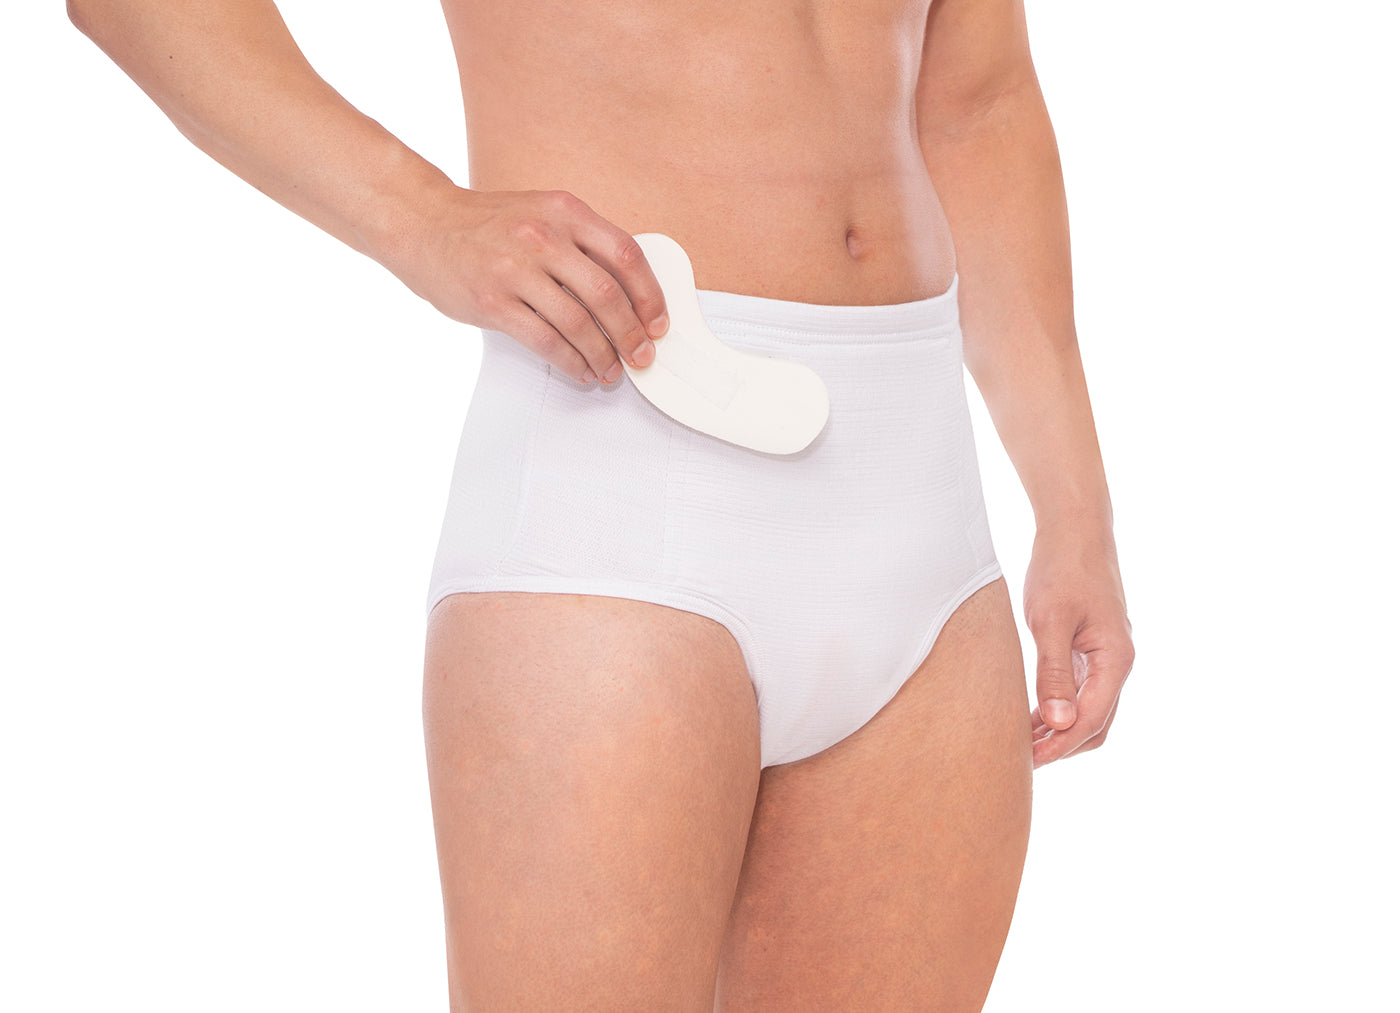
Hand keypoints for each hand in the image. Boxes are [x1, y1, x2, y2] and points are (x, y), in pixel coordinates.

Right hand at [387, 187, 669, 383]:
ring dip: (602, 355)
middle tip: (641, 355)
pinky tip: (580, 370)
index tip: (658, 322)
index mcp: (564, 211)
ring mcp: (515, 270)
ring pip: (577, 323)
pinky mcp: (493, 302)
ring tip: (611, 371)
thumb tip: (629, 292)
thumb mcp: (541, 213)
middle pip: (606, 294)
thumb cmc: (486, 224)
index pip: (625, 255)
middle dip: (631, 333)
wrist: (423, 223)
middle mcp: (542, 237)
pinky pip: (545, 341)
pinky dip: (571, 362)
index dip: (649, 295)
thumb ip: (581, 243)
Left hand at [1022, 522, 1134, 767]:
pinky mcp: (1091, 650)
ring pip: (1088, 711)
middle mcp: (1117, 664)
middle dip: (1061, 746)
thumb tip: (1058, 722)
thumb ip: (1054, 672)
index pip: (1090, 720)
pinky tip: (1029, 716)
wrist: (1075, 531)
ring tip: (1018, 743)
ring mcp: (1106, 658)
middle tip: (1018, 760)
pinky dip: (1058, 709)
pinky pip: (1080, 692)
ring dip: (1058, 731)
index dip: (1059, 746)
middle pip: (1095, 725)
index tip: (1026, 762)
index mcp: (1115, 660)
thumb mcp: (1050, 621)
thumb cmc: (1062, 569)